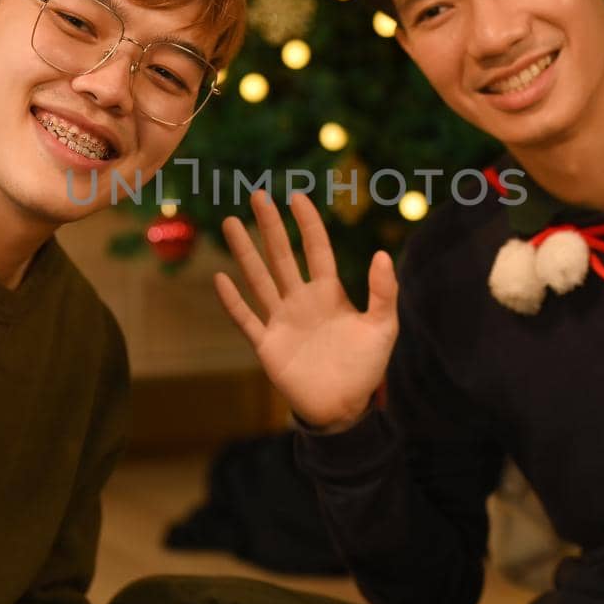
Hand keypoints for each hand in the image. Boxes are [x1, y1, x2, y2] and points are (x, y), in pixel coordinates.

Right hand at [214, 191, 398, 432]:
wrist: (344, 408)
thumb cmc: (365, 368)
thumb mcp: (383, 327)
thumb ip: (383, 292)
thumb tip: (383, 253)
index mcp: (329, 293)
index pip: (315, 249)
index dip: (307, 223)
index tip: (296, 197)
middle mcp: (301, 300)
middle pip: (282, 255)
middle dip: (270, 226)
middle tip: (257, 195)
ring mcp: (281, 320)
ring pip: (259, 279)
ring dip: (245, 252)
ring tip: (231, 223)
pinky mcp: (267, 345)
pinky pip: (246, 319)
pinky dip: (233, 301)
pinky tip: (220, 278)